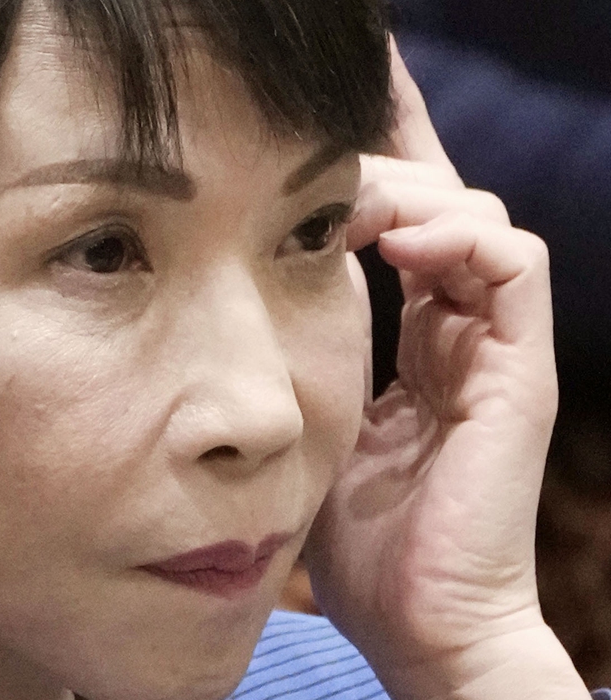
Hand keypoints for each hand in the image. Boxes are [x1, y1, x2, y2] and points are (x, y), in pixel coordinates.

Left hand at [305, 41, 586, 698]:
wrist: (416, 626)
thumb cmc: (358, 544)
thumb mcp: (311, 427)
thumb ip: (300, 357)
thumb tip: (243, 293)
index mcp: (418, 341)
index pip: (400, 229)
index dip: (365, 174)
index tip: (297, 138)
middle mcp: (460, 331)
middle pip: (438, 204)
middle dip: (374, 166)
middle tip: (303, 163)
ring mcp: (495, 348)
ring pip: (476, 215)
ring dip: (407, 193)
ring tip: (340, 207)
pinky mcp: (521, 371)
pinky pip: (513, 264)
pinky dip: (457, 237)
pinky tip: (391, 243)